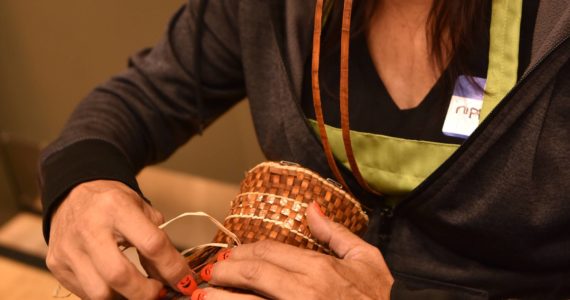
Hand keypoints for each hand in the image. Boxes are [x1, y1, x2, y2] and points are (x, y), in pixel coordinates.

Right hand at [46, 180, 196, 298]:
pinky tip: (118, 288)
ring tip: (138, 291)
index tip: (185, 281)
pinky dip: (107, 295)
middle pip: (120, 275)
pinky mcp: (56, 264)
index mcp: (116, 207)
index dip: (173, 268)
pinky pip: (85, 293)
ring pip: (99, 293)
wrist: (72, 193)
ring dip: (125, 298)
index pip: (152, 244)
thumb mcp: (141, 209)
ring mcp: (69, 248)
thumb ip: (157, 240)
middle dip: (145, 293)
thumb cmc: (112, 203)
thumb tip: (172, 277)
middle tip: (159, 293)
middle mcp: (89, 228)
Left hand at [192, 202, 393, 299]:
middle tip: (209, 272)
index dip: (243, 252)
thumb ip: (336, 233)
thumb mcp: (366, 259)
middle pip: (254, 273)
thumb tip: (311, 208)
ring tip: (203, 295)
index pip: (270, 252)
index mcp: (320, 268)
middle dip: (226, 271)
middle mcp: (304, 291)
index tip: (228, 254)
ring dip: (222, 297)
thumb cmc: (380, 297)